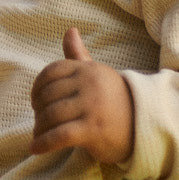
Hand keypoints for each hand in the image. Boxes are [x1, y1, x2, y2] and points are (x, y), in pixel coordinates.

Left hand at [30, 28, 134, 164]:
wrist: (144, 128)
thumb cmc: (115, 100)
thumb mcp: (98, 75)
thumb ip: (79, 55)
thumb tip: (70, 30)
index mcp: (88, 69)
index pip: (51, 72)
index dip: (37, 88)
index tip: (35, 101)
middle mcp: (89, 84)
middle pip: (48, 96)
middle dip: (38, 111)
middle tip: (39, 122)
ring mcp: (91, 106)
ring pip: (51, 115)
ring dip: (39, 128)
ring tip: (38, 135)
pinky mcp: (93, 130)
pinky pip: (59, 136)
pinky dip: (43, 143)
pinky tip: (34, 149)